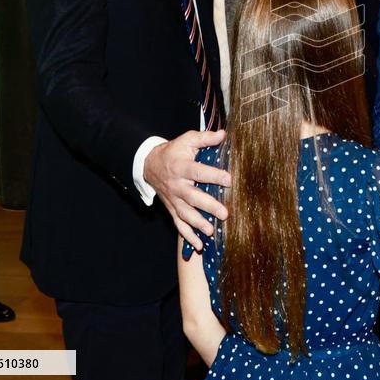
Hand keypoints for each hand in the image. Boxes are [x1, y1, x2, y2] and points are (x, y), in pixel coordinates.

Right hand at [144, 129, 229, 249]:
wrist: (149, 164)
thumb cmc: (174, 151)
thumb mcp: (187, 140)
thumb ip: (205, 138)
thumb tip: (223, 134)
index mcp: (182, 167)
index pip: (199, 172)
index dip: (214, 175)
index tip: (229, 180)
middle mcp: (177, 185)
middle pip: (193, 197)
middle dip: (208, 206)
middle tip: (224, 213)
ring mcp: (173, 199)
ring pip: (185, 214)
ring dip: (198, 224)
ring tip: (211, 231)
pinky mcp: (171, 209)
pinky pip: (179, 224)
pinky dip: (188, 236)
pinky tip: (199, 245)